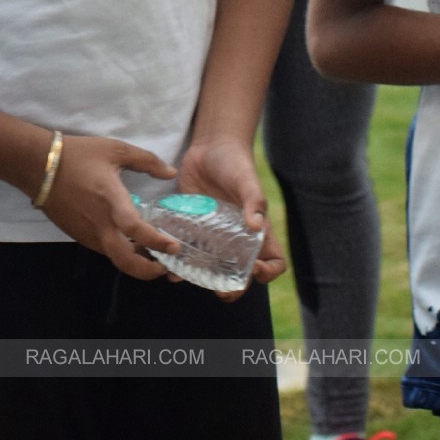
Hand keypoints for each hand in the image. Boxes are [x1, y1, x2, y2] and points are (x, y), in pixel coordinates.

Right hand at [38, 135, 181, 279]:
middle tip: (164, 265)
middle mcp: (99, 224)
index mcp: (111, 200)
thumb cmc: (79, 155)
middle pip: (125, 261)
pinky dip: (119, 251)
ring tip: (151, 252)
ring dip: (135, 262)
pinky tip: (128, 241)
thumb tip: (171, 172)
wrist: (38, 166)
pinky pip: (103, 249)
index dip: (157, 242)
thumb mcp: (115, 149)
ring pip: (114, 258)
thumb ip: (147, 160)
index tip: (174, 246)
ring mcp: (87, 233)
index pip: (135, 229)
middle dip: (148, 270)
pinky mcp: (77, 235)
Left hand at [177, 139, 286, 296]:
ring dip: (199, 279)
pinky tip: (166, 262)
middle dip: (232, 289)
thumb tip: (257, 226)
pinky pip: (188, 250)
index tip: (253, 269)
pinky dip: (178, 260)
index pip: (274, 262)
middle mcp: (236, 239)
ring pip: (211, 268)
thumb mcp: (247, 180)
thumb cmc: (236, 163)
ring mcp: (214, 236)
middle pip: (240, 274)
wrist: (209, 146)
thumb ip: (253, 201)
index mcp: (257, 231)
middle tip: (220, 292)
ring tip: (184, 279)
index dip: (267, 272)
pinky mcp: (192, 227)